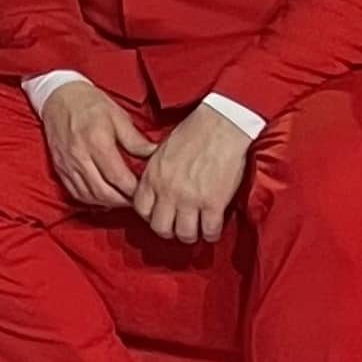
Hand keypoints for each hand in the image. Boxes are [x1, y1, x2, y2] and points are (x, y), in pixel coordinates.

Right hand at [39, 78, 153, 208]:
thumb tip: (154, 156)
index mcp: (97, 142)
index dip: (134, 190)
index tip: (146, 191)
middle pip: (103, 192)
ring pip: (89, 196)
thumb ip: (136, 140)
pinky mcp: (60, 168)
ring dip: (108, 203)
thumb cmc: (90, 104)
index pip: (118, 177)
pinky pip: (76, 192)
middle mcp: (80, 156)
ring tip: (123, 198)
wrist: (59, 96)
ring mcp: (68, 164)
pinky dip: (91, 200)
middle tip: (137, 199)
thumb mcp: (118, 116)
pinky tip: (103, 196)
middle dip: (123, 201)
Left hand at [130, 106, 254, 245]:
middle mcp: (168, 191)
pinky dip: (211, 234)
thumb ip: (155, 173)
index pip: (141, 209)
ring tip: (196, 230)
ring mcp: (190, 199)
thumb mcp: (161, 151)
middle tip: (178, 227)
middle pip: (160, 228)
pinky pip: (209, 231)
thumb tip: (155, 190)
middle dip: (168, 231)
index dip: (150, 216)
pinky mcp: (214, 203)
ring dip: (190, 235)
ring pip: (184, 234)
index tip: (160, 215)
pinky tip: (212, 229)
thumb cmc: (192, 133)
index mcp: (152, 176)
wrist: (220, 125)